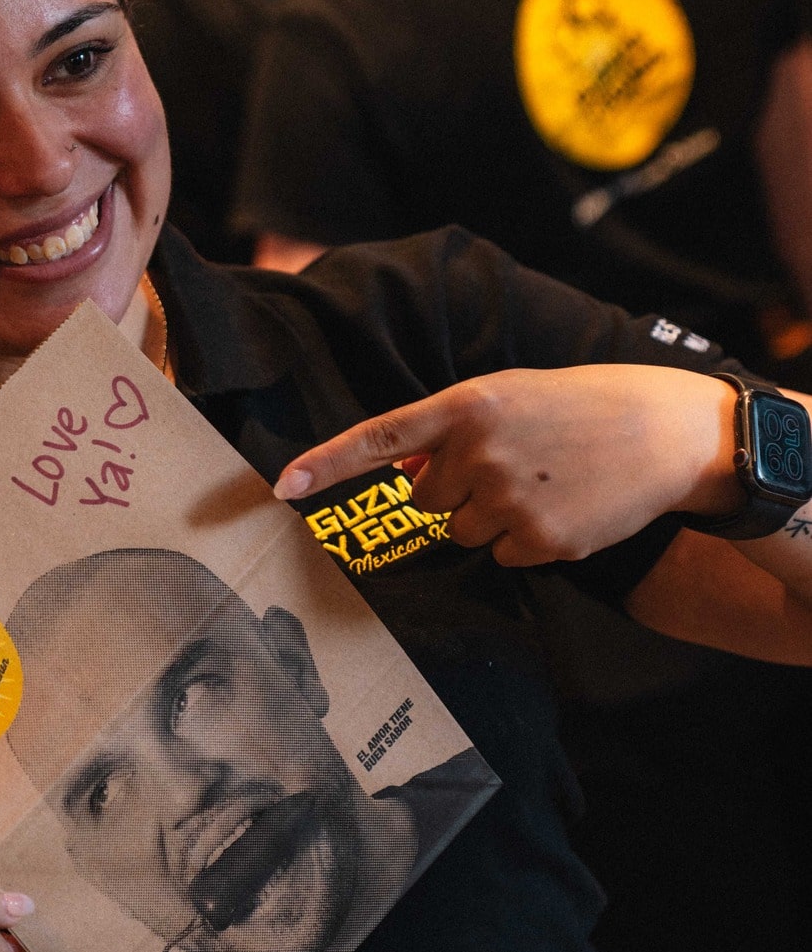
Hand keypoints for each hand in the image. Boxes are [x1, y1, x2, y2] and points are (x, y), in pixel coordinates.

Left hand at [274, 364, 741, 565]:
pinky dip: (526, 541)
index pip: (381, 437)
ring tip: (546, 482)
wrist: (667, 434)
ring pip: (462, 532)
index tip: (283, 487)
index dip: (328, 464)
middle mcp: (480, 452)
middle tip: (513, 464)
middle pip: (426, 499)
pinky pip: (502, 556)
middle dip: (457, 489)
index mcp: (469, 405)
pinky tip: (564, 507)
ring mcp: (509, 500)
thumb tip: (404, 471)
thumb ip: (454, 429)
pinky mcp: (539, 542)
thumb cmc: (584, 407)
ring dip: (492, 517)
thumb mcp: (514, 395)